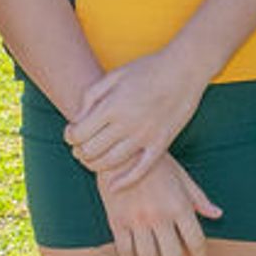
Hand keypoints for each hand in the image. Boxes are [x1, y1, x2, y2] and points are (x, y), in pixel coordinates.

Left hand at [66, 51, 202, 188]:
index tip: (72, 133)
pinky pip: (140, 171)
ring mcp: (145, 136)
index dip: (70, 136)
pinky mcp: (161, 144)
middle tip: (79, 148)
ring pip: (110, 163)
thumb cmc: (148, 69)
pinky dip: (124, 182)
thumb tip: (78, 119)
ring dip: (95, 165)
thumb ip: (91, 96)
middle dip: (79, 152)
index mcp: (112, 105)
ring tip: (92, 159)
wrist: (185, 69)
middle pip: (91, 151)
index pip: (78, 133)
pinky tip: (114, 187)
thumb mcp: (114, 75)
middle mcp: (126, 123)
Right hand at [100, 155, 219, 255]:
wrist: (119, 150)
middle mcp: (159, 216)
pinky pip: (125, 251)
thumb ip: (199, 198)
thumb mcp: (182, 176)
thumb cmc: (155, 162)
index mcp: (179, 205)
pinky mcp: (117, 222)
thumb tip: (218, 215)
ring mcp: (137, 221)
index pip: (196, 242)